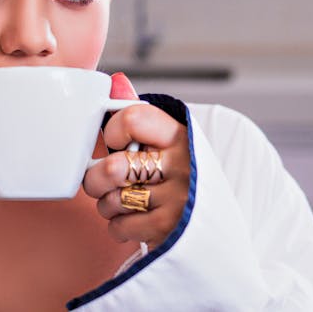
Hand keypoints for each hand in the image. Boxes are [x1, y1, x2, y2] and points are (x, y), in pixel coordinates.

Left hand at [82, 72, 190, 249]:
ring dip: (107, 204)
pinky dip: (117, 226)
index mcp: (179, 136)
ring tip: (121, 202)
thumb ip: (142, 116)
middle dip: (95, 179)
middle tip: (101, 181)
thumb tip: (116, 81)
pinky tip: (132, 220)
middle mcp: (182, 166)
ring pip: (111, 200)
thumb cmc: (181, 174)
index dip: (112, 131)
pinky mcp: (170, 229)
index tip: (114, 142)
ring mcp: (177, 199)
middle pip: (112, 167)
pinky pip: (118, 226)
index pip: (131, 119)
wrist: (217, 222)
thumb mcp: (169, 141)